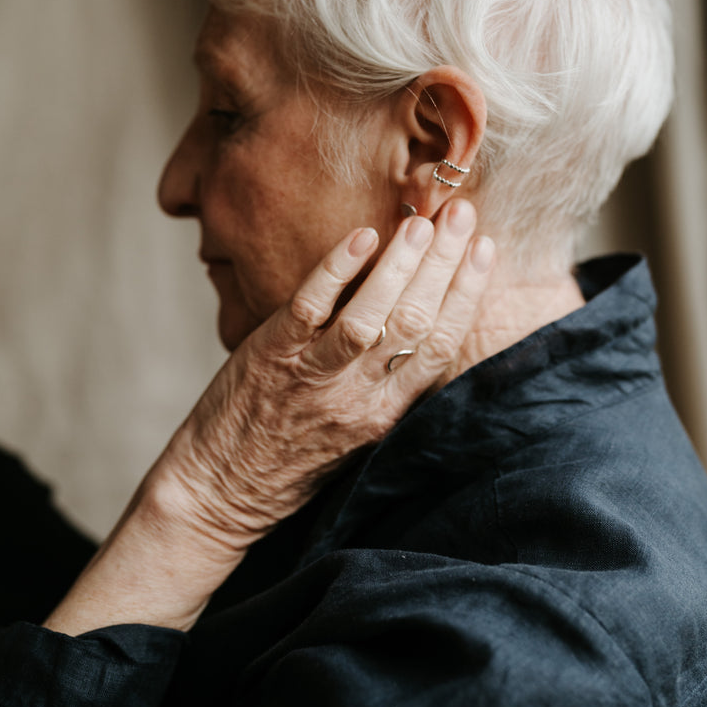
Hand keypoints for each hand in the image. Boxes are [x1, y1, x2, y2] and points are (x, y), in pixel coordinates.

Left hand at [153, 198, 492, 553]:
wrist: (220, 493)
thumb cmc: (291, 460)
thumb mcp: (357, 433)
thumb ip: (388, 385)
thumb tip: (421, 323)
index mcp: (386, 414)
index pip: (442, 347)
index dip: (467, 294)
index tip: (486, 248)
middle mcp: (358, 397)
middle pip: (415, 323)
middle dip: (444, 264)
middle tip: (461, 213)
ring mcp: (314, 378)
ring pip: (370, 318)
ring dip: (400, 266)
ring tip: (421, 222)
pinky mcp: (271, 359)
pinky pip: (309, 309)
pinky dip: (336, 270)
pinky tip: (360, 237)